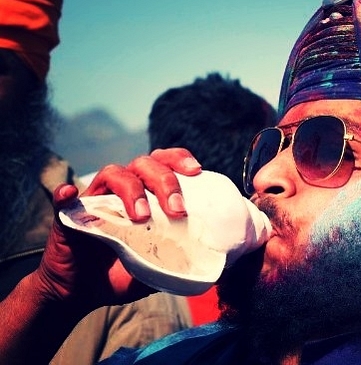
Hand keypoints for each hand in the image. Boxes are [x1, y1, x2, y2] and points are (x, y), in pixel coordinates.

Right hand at [33, 148, 201, 309]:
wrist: (83, 292)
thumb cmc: (123, 274)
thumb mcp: (157, 268)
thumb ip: (176, 261)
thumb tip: (205, 266)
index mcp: (146, 193)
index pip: (163, 163)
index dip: (179, 160)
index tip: (196, 171)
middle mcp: (121, 190)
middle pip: (144, 165)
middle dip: (165, 181)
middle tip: (177, 209)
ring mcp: (94, 200)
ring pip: (113, 174)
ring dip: (130, 190)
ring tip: (141, 216)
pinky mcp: (68, 217)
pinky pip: (63, 199)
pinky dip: (65, 194)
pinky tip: (69, 193)